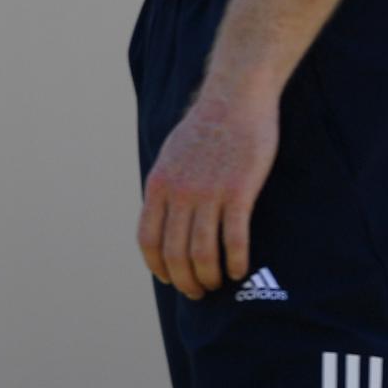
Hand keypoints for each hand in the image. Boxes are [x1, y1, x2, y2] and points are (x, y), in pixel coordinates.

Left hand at [137, 90, 278, 298]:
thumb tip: (165, 219)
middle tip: (198, 291)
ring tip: (218, 283)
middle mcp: (179, 192)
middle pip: (175, 253)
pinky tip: (239, 270)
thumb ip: (167, 187)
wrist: (235, 97)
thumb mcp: (172, 155)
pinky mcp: (238, 191)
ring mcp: (208, 192)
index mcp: (159, 184)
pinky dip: (236, 262)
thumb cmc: (206, 127)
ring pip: (203, 253)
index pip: (148, 239)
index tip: (169, 279)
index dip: (157, 266)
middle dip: (184, 280)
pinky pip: (234, 239)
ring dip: (209, 277)